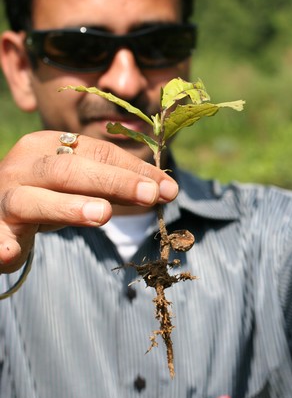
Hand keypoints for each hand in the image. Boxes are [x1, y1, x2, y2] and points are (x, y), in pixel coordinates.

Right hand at [0, 131, 178, 272]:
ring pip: (33, 199)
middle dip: (114, 182)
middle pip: (70, 170)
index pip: (98, 152)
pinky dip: (0, 244)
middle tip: (150, 195)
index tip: (169, 188)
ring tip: (102, 214)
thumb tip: (166, 190)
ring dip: (68, 206)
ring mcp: (5, 197)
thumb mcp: (84, 184)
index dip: (135, 169)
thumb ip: (119, 184)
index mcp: (49, 145)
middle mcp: (25, 166)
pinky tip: (10, 252)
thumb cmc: (49, 194)